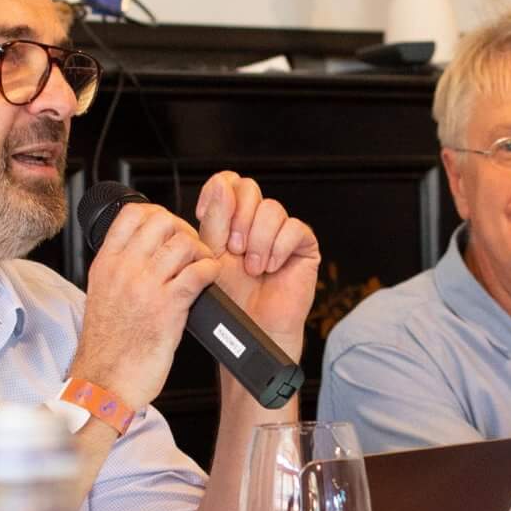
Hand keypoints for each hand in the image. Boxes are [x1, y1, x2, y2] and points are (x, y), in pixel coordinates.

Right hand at [70, 199, 223, 406]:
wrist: (105, 382)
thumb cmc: (107, 348)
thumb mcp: (102, 296)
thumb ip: (120, 270)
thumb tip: (145, 252)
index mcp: (106, 264)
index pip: (132, 214)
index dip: (159, 214)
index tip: (169, 230)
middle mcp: (124, 269)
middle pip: (162, 221)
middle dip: (184, 230)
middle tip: (191, 249)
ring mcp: (146, 287)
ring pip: (183, 243)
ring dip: (201, 252)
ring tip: (201, 267)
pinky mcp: (168, 307)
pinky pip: (198, 272)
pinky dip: (210, 271)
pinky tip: (208, 281)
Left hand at [195, 170, 319, 357]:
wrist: (251, 328)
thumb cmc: (231, 299)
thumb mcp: (212, 255)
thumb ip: (215, 220)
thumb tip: (222, 186)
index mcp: (231, 220)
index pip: (228, 183)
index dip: (219, 192)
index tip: (206, 215)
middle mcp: (255, 222)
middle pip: (250, 188)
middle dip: (239, 220)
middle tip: (235, 250)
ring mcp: (280, 232)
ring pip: (271, 209)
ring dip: (259, 242)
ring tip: (254, 268)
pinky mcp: (303, 245)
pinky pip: (294, 228)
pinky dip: (279, 249)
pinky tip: (272, 268)